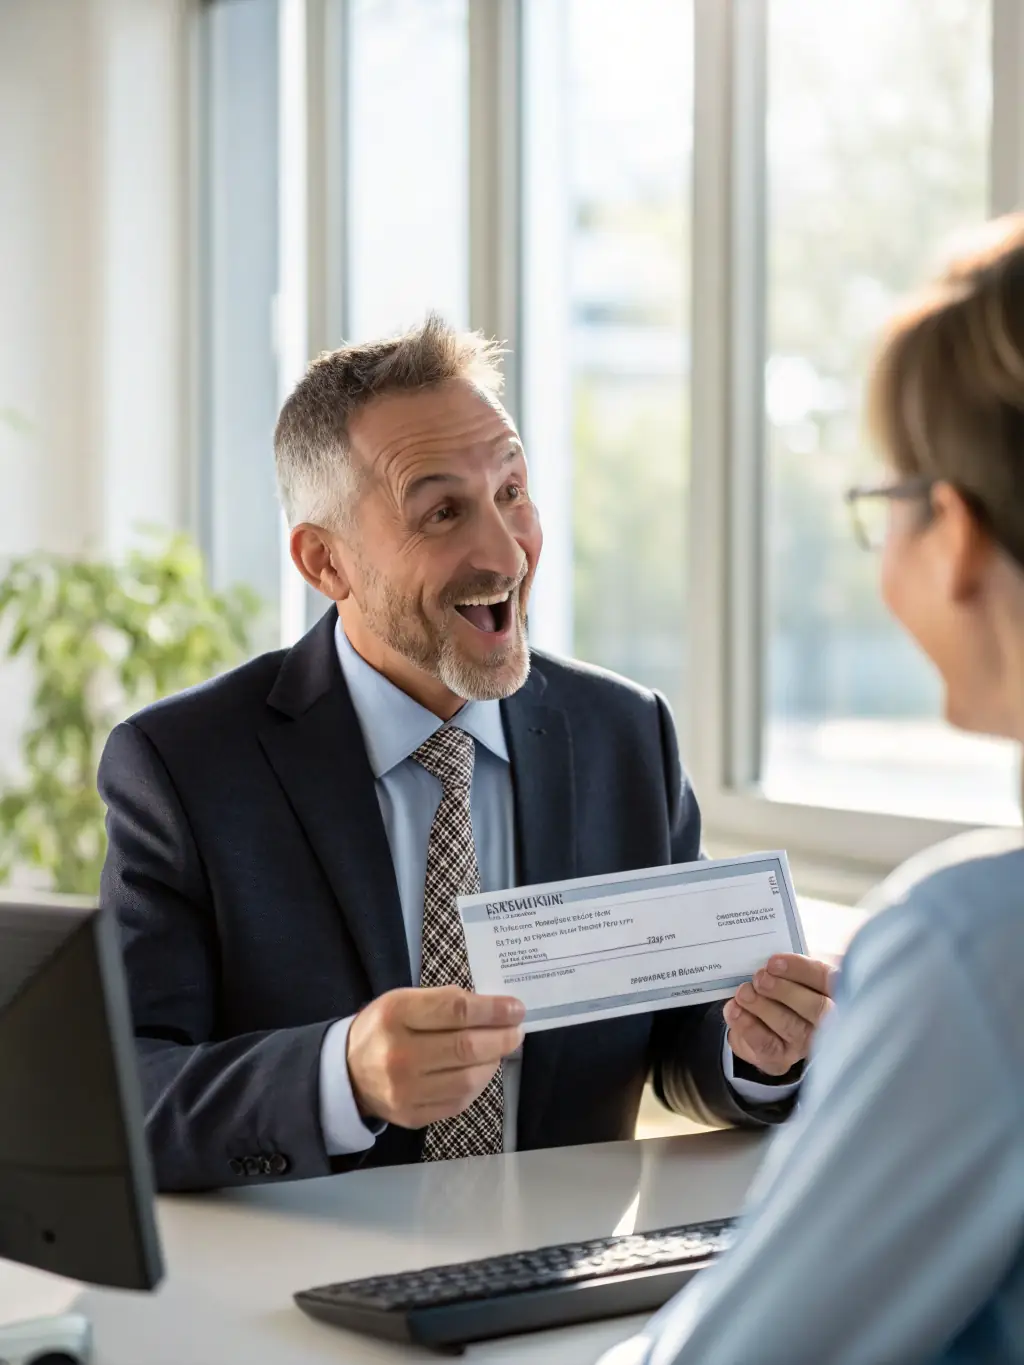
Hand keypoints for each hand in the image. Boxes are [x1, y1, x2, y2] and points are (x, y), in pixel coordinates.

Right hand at [346, 985, 524, 1128]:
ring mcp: (405, 1091)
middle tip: (517, 1030)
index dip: (494, 1010)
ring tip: (501, 1048)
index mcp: (396, 1014)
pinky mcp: (412, 1116)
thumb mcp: (404, 1000)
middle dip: (502, 1037)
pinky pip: (460, 1100)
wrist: (346, 1073)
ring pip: (469, 1078)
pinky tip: (482, 1069)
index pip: (457, 1010)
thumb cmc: (383, 1028)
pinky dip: (479, 1083)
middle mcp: (399, 1054)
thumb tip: (495, 1010)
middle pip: (467, 1047)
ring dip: (494, 1061)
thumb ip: (445, 1002)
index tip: (516, 1008)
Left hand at [723, 953, 833, 1076]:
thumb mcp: (789, 974)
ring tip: (743, 992)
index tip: (773, 962)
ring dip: (763, 1007)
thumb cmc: (780, 990)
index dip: (801, 970)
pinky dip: (748, 1025)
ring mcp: (805, 1043)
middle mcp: (826, 1022)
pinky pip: (767, 1045)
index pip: (827, 980)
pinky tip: (734, 1010)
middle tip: (760, 978)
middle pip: (816, 1008)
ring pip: (790, 1027)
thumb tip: (771, 958)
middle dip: (785, 991)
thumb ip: (787, 965)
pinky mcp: (782, 1059)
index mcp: (832, 993)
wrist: (759, 1025)